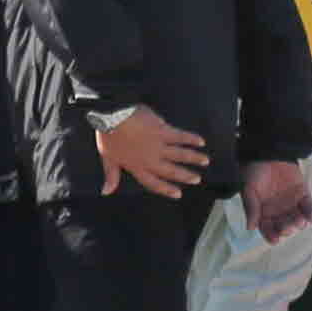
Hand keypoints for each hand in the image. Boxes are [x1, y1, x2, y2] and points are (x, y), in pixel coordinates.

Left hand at [92, 106, 209, 196]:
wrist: (112, 117)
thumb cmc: (108, 136)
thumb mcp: (108, 158)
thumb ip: (111, 176)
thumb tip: (106, 192)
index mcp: (137, 167)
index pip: (154, 182)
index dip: (166, 189)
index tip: (178, 194)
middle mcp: (150, 159)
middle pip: (171, 170)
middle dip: (185, 176)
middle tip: (197, 179)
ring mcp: (157, 145)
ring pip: (179, 154)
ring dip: (193, 158)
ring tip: (205, 161)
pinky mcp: (162, 130)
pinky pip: (180, 136)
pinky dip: (191, 139)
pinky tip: (200, 141)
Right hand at [244, 158, 311, 241]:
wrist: (266, 151)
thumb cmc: (252, 171)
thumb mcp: (248, 189)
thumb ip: (251, 208)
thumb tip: (250, 227)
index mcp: (263, 212)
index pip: (267, 229)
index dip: (271, 235)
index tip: (275, 239)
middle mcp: (277, 211)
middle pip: (283, 226)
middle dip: (286, 229)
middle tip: (288, 226)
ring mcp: (290, 203)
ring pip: (297, 219)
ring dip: (299, 223)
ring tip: (300, 221)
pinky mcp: (302, 194)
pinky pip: (308, 207)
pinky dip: (311, 213)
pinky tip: (311, 218)